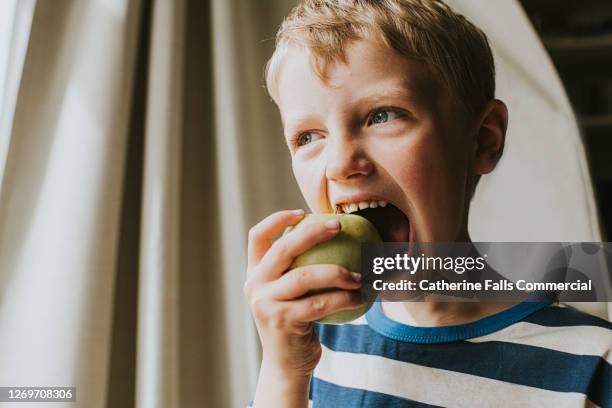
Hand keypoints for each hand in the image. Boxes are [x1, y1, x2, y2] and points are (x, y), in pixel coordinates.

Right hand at [244, 209, 364, 377]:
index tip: (303, 213)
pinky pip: (320, 303)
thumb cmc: (297, 322)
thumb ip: (298, 269)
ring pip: (304, 277)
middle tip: (339, 226)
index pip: (257, 236)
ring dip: (338, 272)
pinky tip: (363, 295)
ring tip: (360, 274)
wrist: (287, 365)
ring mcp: (265, 304)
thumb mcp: (289, 294)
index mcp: (254, 274)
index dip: (277, 219)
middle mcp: (255, 285)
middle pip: (283, 249)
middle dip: (312, 233)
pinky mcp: (282, 321)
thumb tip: (333, 236)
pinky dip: (345, 298)